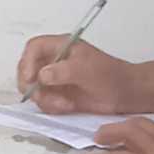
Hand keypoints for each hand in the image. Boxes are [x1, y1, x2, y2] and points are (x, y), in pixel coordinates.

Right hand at [16, 33, 139, 113]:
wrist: (126, 94)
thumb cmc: (111, 75)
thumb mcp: (86, 69)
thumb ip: (62, 71)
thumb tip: (42, 75)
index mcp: (62, 46)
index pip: (34, 48)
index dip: (27, 62)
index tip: (30, 78)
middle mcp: (55, 61)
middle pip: (28, 69)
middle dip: (32, 85)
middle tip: (40, 96)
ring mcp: (56, 79)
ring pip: (34, 89)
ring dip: (44, 99)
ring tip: (63, 104)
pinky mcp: (59, 95)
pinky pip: (44, 101)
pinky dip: (51, 107)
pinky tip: (67, 106)